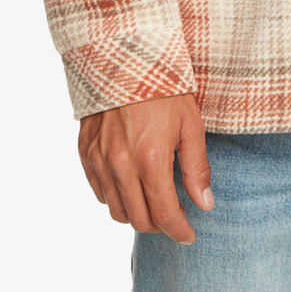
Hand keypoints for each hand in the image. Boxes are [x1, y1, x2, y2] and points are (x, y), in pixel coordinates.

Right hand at [77, 92, 213, 243]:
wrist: (127, 56)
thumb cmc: (165, 87)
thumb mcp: (191, 124)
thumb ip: (196, 168)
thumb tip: (205, 203)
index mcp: (150, 158)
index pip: (163, 213)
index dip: (178, 230)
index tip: (189, 235)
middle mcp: (120, 165)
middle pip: (138, 219)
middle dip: (159, 225)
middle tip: (174, 216)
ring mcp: (99, 160)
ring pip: (115, 210)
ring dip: (136, 213)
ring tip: (153, 200)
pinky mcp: (85, 153)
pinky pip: (99, 192)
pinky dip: (116, 197)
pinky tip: (131, 184)